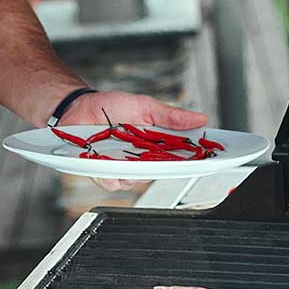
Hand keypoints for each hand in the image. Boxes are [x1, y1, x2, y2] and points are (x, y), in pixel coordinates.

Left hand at [61, 91, 208, 191]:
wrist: (78, 107)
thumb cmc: (110, 107)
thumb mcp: (144, 106)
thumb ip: (170, 116)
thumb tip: (200, 118)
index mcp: (155, 145)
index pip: (181, 157)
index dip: (196, 160)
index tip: (210, 158)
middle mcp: (141, 160)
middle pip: (161, 173)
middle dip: (165, 167)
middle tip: (166, 156)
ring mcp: (122, 168)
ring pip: (136, 180)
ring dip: (134, 169)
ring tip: (127, 154)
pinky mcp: (102, 173)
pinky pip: (112, 181)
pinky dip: (111, 173)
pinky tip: (108, 162)